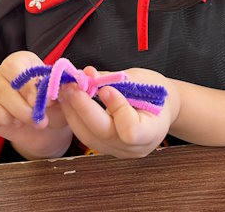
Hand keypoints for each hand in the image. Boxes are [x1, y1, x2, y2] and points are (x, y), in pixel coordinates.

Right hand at [0, 51, 72, 159]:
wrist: (49, 128)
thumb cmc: (56, 107)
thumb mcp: (65, 97)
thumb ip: (68, 87)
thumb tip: (76, 80)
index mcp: (24, 63)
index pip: (14, 65)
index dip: (26, 85)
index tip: (41, 102)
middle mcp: (3, 73)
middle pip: (0, 83)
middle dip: (19, 107)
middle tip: (37, 120)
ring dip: (4, 115)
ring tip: (22, 123)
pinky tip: (1, 123)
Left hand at [59, 67, 176, 158]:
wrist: (160, 108)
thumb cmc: (155, 91)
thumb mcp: (140, 80)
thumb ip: (113, 79)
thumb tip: (87, 73)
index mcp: (153, 131)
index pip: (131, 130)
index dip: (117, 109)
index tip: (106, 89)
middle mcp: (135, 148)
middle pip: (103, 133)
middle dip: (83, 108)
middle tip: (70, 86)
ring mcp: (119, 151)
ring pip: (89, 136)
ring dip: (73, 112)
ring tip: (64, 90)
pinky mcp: (106, 147)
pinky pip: (86, 135)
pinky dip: (75, 117)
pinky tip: (68, 100)